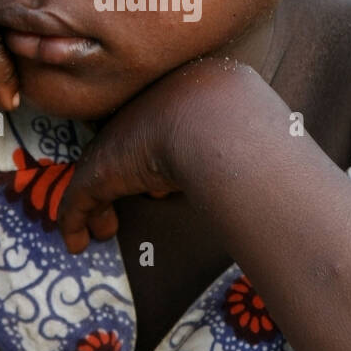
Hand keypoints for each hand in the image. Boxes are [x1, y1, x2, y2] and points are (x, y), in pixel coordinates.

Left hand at [55, 56, 255, 253]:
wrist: (212, 119)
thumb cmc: (236, 121)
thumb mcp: (238, 128)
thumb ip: (240, 142)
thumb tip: (276, 151)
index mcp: (168, 105)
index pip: (150, 133)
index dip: (149, 163)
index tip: (156, 188)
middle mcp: (136, 121)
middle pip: (117, 153)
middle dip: (116, 183)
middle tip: (117, 210)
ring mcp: (114, 146)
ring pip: (94, 179)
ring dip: (96, 209)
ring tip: (103, 230)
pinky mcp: (97, 174)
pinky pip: (77, 203)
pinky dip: (74, 223)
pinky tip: (76, 244)